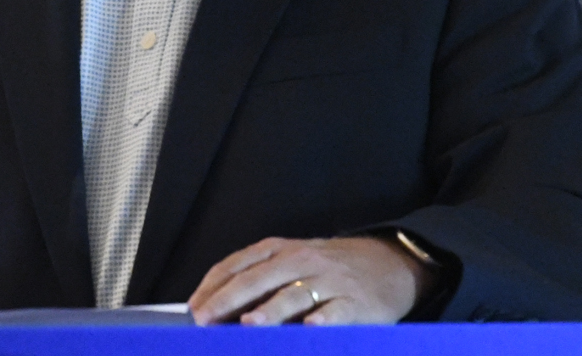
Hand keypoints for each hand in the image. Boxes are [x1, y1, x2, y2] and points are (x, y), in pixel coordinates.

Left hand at [188, 235, 434, 325]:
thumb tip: (217, 309)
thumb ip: (259, 279)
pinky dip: (322, 321)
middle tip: (206, 320)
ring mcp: (329, 280)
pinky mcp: (356, 302)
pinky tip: (310, 330)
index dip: (214, 286)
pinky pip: (336, 312)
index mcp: (280, 250)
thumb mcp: (293, 262)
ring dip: (270, 311)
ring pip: (294, 294)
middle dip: (229, 300)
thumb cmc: (328, 269)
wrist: (388, 262)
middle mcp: (301, 260)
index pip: (238, 265)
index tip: (193, 308)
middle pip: (259, 278)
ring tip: (249, 325)